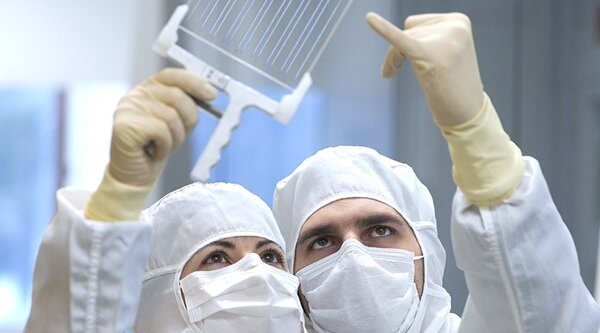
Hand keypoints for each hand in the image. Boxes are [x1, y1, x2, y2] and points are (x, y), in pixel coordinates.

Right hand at [85, 68, 216, 220]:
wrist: (135, 176)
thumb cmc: (156, 149)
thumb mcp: (175, 124)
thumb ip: (185, 106)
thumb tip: (209, 93)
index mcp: (146, 91)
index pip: (171, 76)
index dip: (193, 82)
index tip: (212, 95)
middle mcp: (134, 96)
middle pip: (176, 96)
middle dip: (188, 119)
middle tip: (181, 135)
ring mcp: (127, 110)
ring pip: (171, 116)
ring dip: (176, 137)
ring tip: (164, 146)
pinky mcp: (124, 126)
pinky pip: (161, 130)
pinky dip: (165, 146)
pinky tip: (154, 152)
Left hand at [366, 12, 482, 126]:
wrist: (466, 112)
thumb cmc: (453, 84)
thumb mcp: (445, 51)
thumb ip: (426, 36)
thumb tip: (396, 34)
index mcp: (459, 21)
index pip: (417, 23)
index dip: (409, 42)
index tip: (411, 59)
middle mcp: (454, 26)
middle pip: (409, 30)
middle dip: (399, 51)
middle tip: (394, 71)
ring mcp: (445, 40)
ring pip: (402, 38)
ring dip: (394, 58)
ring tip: (394, 75)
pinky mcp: (429, 55)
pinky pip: (400, 40)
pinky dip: (383, 29)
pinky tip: (369, 18)